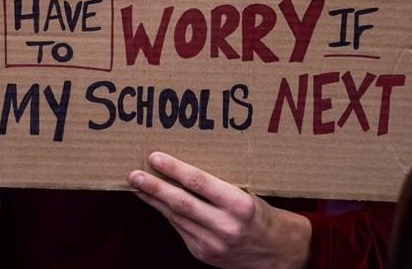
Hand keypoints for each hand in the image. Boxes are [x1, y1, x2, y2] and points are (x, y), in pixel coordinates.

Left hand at [129, 152, 311, 268]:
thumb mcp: (246, 193)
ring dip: (154, 200)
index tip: (155, 157)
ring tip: (139, 185)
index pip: (199, 182)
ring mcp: (213, 244)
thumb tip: (183, 168)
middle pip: (181, 202)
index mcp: (239, 204)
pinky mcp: (204, 254)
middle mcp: (225, 226)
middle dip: (155, 186)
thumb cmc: (259, 213)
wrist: (276, 252)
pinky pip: (180, 229)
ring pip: (176, 217)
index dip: (174, 169)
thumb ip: (218, 184)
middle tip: (135, 173)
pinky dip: (167, 214)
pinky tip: (156, 202)